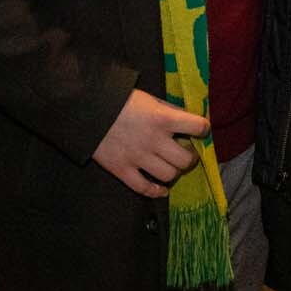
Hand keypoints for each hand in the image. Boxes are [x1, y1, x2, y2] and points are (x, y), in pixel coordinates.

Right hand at [91, 89, 208, 197]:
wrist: (87, 109)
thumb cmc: (121, 100)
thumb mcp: (150, 99)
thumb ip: (169, 111)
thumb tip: (187, 120)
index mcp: (163, 119)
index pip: (197, 127)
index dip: (203, 129)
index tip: (200, 130)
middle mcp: (154, 140)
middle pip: (185, 159)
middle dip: (191, 157)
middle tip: (187, 153)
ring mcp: (138, 158)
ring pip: (169, 175)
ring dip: (175, 172)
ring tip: (173, 166)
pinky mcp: (122, 170)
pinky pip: (144, 188)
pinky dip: (157, 191)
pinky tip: (163, 189)